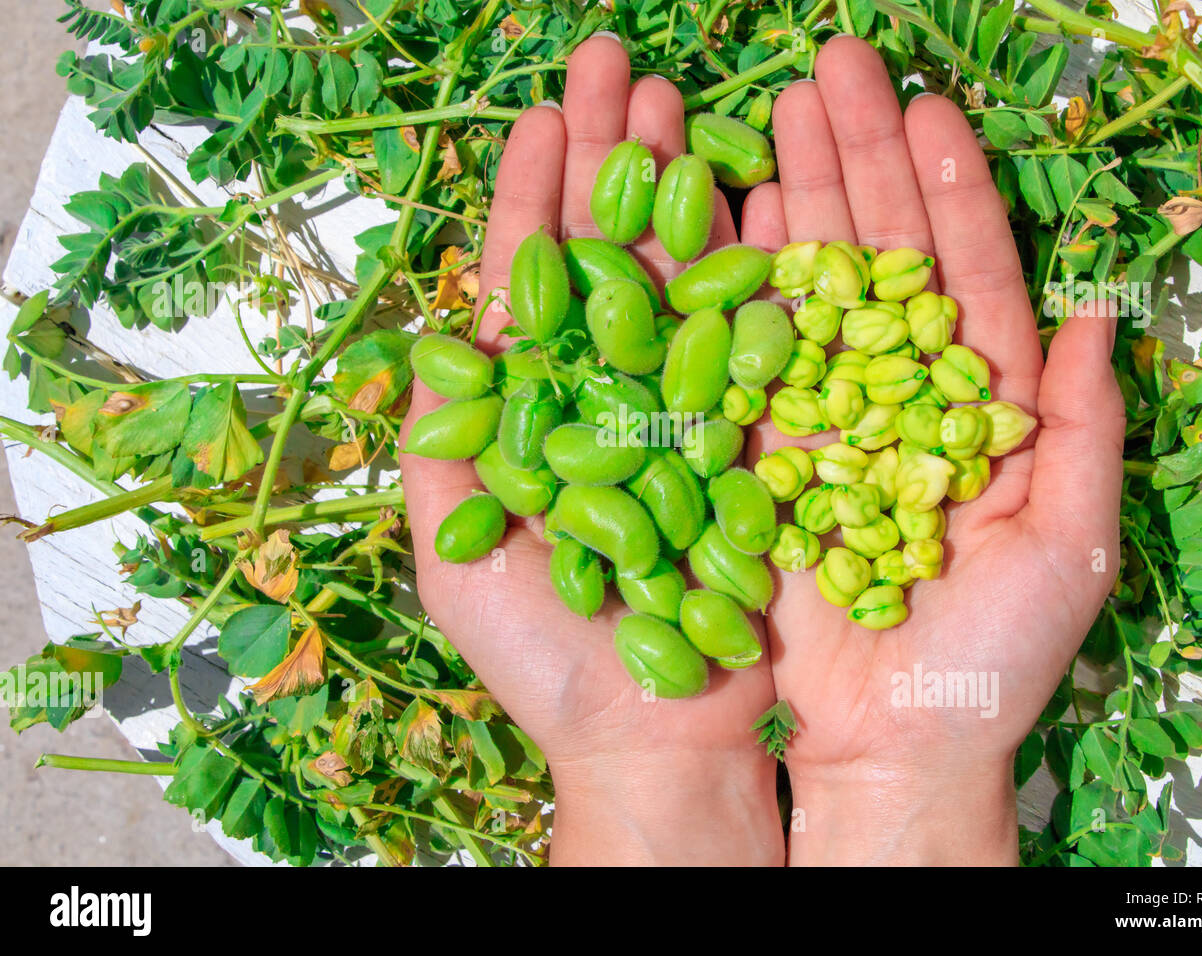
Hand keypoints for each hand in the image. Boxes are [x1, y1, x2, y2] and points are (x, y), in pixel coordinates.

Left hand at [400, 35, 783, 865]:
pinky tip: (752, 190)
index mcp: (535, 416)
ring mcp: (687, 412)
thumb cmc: (551, 667)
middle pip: (609, 258)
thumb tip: (432, 336)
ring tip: (676, 101)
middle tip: (617, 65)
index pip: (530, 288)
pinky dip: (752, 266)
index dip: (533, 200)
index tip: (543, 118)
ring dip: (679, 190)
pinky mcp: (756, 442)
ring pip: (683, 280)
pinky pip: (753, 340)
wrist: (664, 744)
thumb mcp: (459, 557)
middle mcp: (611, 398)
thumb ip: (439, 445)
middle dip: (609, 162)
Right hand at [740, 37, 1124, 863]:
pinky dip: (732, 285)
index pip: (965, 273)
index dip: (945, 189)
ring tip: (776, 111)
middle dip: (858, 158)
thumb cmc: (989, 662)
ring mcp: (817, 415)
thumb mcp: (1067, 545)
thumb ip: (1083, 429)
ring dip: (793, 197)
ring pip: (806, 286)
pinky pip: (741, 355)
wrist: (887, 745)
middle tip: (833, 66)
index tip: (923, 107)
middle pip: (877, 255)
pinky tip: (724, 213)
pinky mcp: (753, 453)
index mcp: (976, 404)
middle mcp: (892, 393)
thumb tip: (1100, 315)